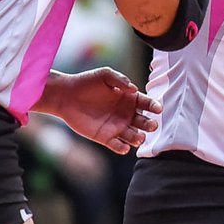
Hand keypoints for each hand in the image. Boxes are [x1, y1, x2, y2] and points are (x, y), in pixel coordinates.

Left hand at [40, 68, 161, 153]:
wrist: (65, 96)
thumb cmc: (86, 82)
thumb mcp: (104, 75)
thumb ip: (120, 80)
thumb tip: (134, 89)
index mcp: (129, 99)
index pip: (147, 103)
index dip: (154, 106)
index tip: (158, 109)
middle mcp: (126, 114)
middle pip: (143, 122)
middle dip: (149, 124)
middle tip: (151, 125)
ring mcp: (116, 127)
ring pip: (133, 135)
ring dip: (138, 138)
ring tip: (138, 138)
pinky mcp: (105, 137)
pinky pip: (117, 145)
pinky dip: (122, 148)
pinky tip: (124, 147)